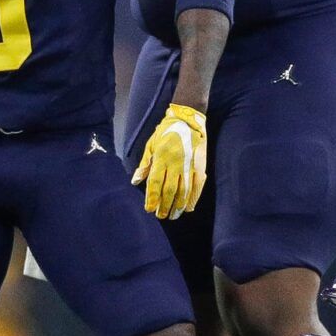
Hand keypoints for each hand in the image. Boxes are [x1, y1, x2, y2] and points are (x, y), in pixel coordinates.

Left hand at [132, 103, 206, 218]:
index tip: (149, 209)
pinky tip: (188, 207)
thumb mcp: (150, 145)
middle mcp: (176, 162)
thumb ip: (144, 165)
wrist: (188, 119)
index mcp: (161, 157)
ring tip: (173, 215)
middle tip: (161, 216)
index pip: (155, 182)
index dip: (152, 198)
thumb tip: (135, 181)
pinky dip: (193, 198)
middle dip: (165, 205)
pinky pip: (197, 185)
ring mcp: (189, 164)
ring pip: (184, 190)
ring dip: (178, 205)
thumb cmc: (165, 132)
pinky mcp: (200, 165)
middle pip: (170, 190)